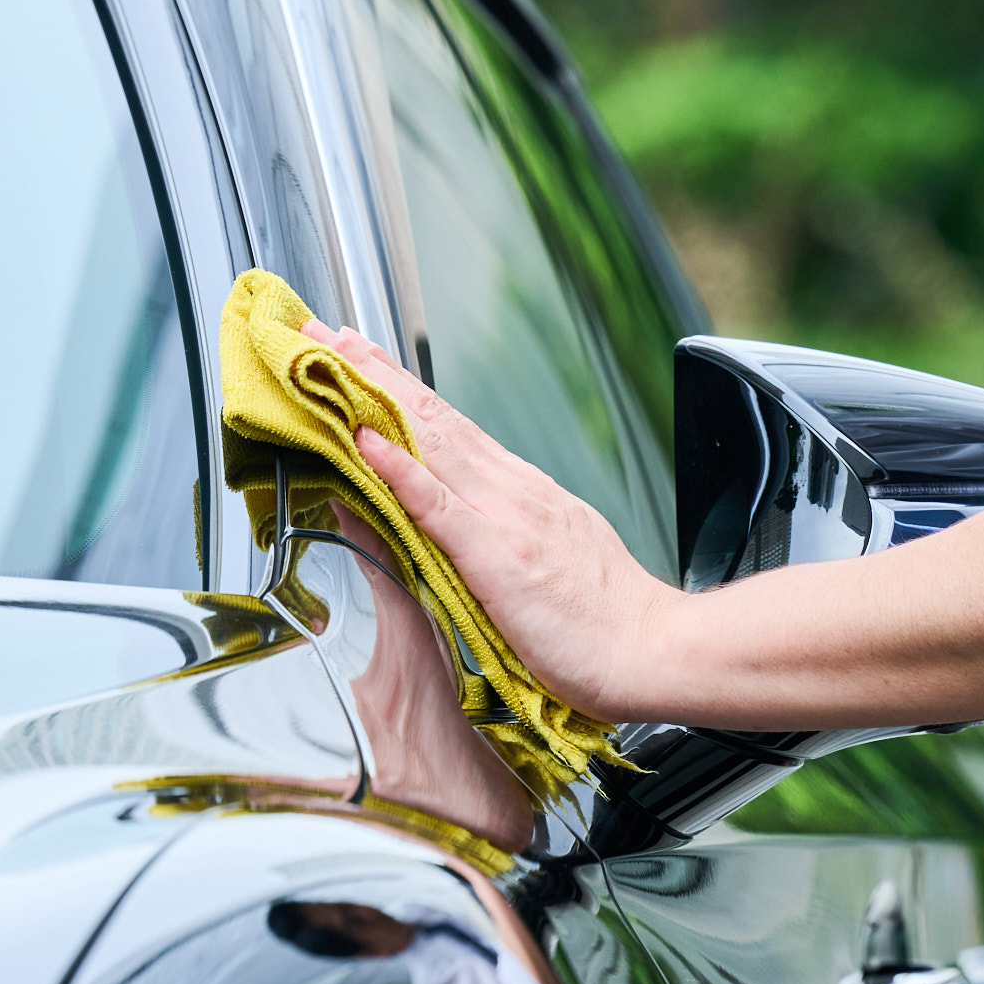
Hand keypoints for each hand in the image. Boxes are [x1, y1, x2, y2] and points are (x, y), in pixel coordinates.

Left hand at [300, 319, 682, 717]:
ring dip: (377, 398)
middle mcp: (512, 491)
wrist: (656, 650)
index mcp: (523, 493)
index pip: (450, 427)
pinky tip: (368, 444)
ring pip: (430, 442)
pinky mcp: (498, 558)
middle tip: (327, 333)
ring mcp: (506, 519)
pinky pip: (439, 507)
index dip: (401, 390)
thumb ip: (499, 534)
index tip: (363, 358)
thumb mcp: (548, 560)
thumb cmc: (606, 621)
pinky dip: (401, 470)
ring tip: (334, 361)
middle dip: (376, 372)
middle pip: (432, 418)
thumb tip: (454, 523)